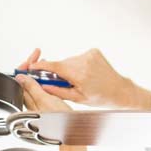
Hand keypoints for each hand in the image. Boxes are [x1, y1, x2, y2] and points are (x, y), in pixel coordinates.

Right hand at [15, 47, 135, 107]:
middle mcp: (84, 62)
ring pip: (69, 60)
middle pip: (61, 63)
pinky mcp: (93, 51)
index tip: (32, 67)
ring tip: (79, 79)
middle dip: (59, 72)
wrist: (118, 90)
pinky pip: (78, 57)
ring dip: (69, 68)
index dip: (41, 66)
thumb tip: (42, 86)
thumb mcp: (77, 98)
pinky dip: (78, 64)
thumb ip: (57, 91)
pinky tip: (86, 72)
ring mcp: (89, 55)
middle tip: (65, 82)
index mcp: (79, 75)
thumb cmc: (100, 97)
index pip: (54, 66)